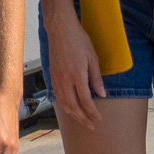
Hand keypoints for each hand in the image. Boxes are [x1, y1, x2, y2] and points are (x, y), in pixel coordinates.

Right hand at [45, 11, 106, 130]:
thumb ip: (96, 78)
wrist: (60, 29)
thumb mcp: (92, 57)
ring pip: (64, 103)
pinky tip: (69, 107)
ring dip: (73, 114)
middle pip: (73, 106)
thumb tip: (102, 94)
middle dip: (83, 118)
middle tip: (91, 125)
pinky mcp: (52, 75)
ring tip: (81, 119)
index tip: (99, 118)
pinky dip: (64, 105)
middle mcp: (65, 79)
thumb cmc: (78, 40)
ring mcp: (56, 78)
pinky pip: (57, 95)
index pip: (85, 101)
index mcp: (77, 75)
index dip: (92, 112)